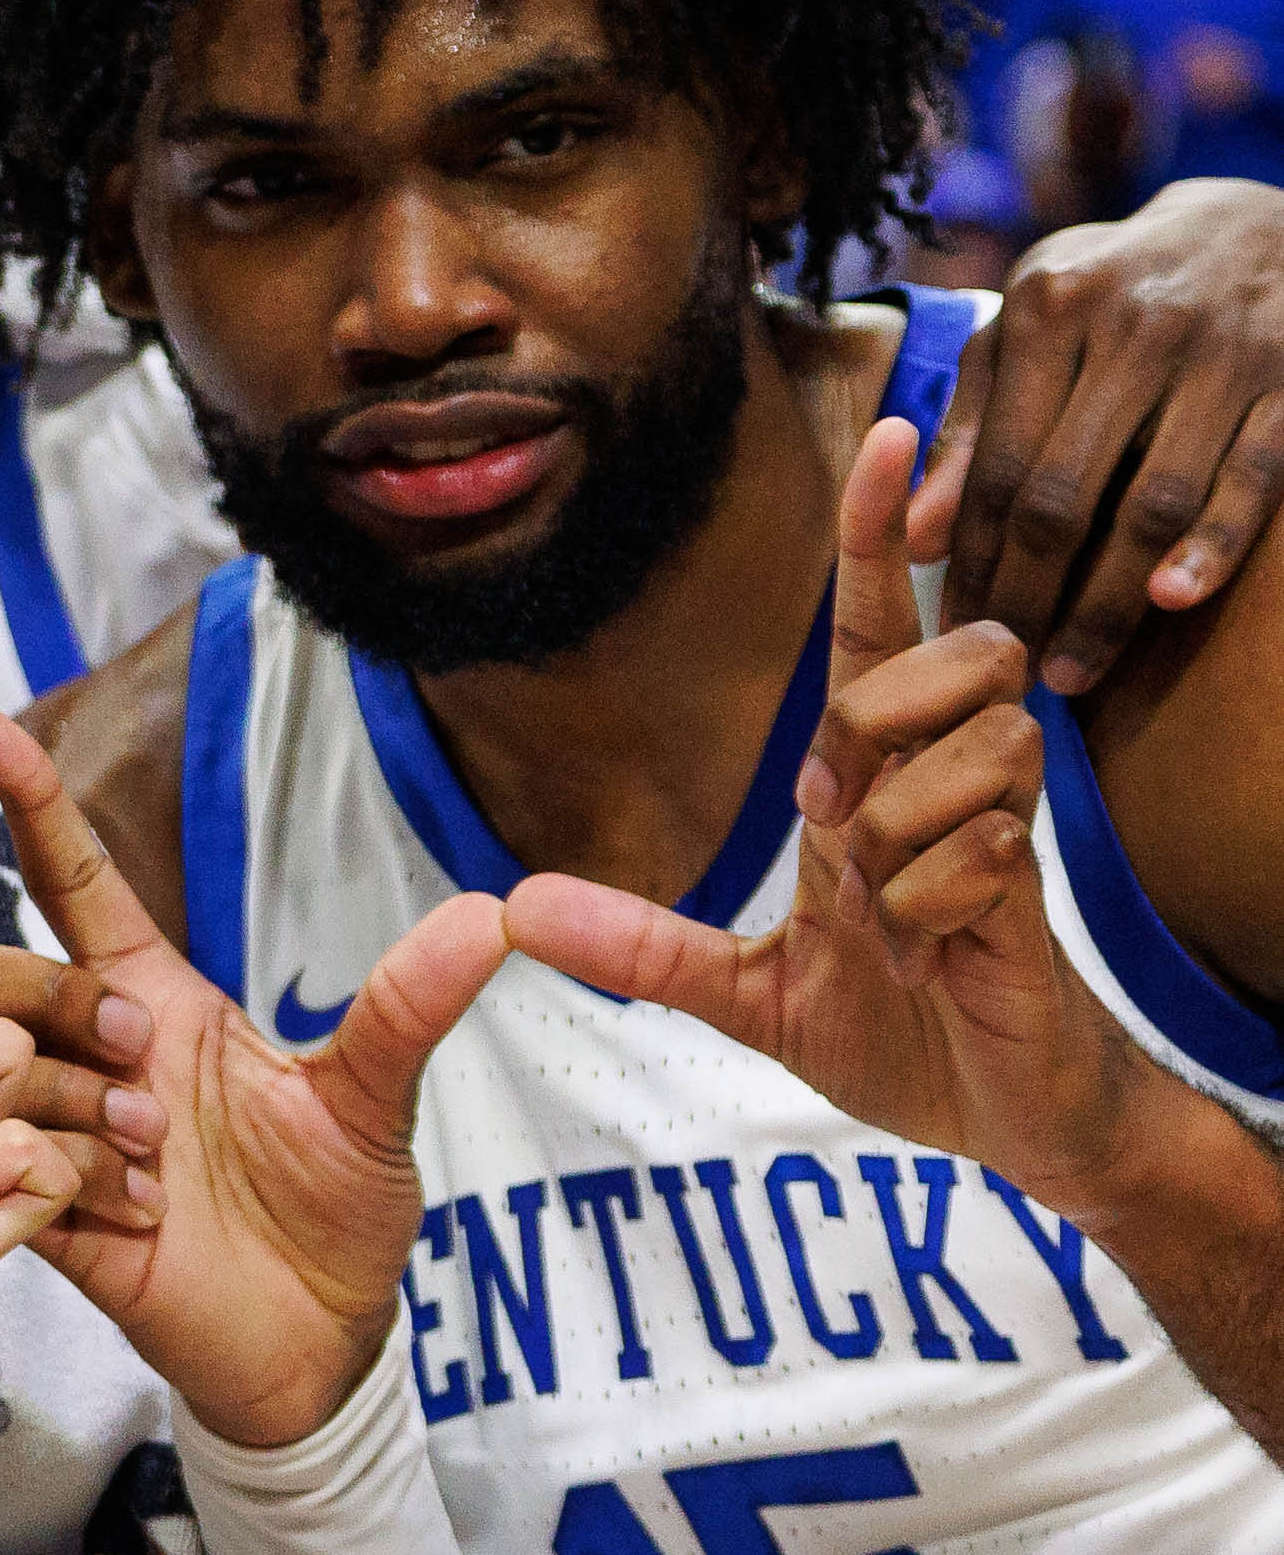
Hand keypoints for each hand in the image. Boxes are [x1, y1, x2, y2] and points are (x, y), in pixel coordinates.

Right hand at [0, 695, 504, 1443]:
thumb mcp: (374, 1101)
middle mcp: (86, 1053)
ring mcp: (55, 1131)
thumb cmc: (338, 1210)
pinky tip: (71, 1197)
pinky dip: (19, 1168)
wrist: (315, 1343)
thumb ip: (409, 1008)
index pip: (69, 878)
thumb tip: (495, 913)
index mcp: (150, 998)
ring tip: (97, 1134)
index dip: (23, 797)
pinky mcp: (43, 1217)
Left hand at [510, 414, 1184, 1207]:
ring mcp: (1004, 837)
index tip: (882, 434)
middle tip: (835, 816)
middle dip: (879, 720)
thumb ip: (639, 949)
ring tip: (882, 916)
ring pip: (978, 749)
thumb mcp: (739, 996)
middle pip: (957, 654)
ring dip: (902, 835)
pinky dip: (930, 908)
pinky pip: (989, 850)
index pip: (882, 632)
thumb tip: (516, 908)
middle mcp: (947, 788)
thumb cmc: (899, 1033)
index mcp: (875, 789)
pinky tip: (925, 956)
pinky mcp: (1039, 901)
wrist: (1006, 1120)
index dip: (876, 539)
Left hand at [923, 185, 1283, 694]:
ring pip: (1152, 501)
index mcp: (1047, 309)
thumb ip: (972, 422)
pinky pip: (1251, 479)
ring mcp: (1220, 352)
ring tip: (1078, 669)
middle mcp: (1130, 326)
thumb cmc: (1115, 291)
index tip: (957, 630)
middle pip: (1061, 494)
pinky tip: (1173, 603)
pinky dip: (1214, 544)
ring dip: (1112, 598)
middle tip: (1010, 670)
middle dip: (1030, 595)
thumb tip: (917, 535)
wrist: (1260, 223)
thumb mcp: (1030, 326)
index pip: (994, 464)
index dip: (972, 560)